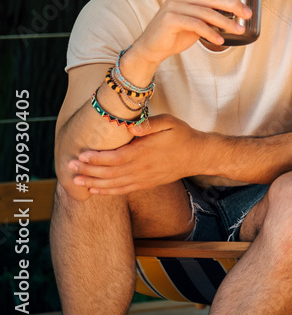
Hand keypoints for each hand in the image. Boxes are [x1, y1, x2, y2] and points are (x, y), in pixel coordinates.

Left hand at [67, 115, 207, 194]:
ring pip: (113, 184)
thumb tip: (130, 126)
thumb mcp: (170, 122)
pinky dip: (107, 191)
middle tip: (69, 167)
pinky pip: (123, 190)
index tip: (81, 155)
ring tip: (75, 180)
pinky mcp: (146, 183)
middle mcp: (142, 168)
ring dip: (93, 183)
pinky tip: (94, 190)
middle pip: (109, 173)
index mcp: (145, 152)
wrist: (198, 156)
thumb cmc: (182, 135)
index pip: (115, 158)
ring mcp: (143, 178)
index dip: (97, 159)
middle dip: (88, 171)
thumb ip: (150, 124)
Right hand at [127, 0, 252, 73]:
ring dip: (226, 22)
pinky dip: (211, 33)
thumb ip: (209, 11)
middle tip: (248, 14)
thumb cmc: (177, 32)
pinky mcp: (170, 19)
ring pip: (207, 12)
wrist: (153, 46)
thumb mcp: (196, 18)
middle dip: (234, 5)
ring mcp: (174, 6)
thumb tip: (235, 11)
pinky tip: (220, 40)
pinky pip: (196, 25)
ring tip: (239, 30)